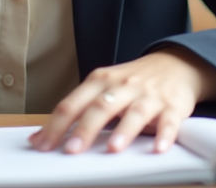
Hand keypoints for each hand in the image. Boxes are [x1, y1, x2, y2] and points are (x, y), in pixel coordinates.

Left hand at [29, 48, 215, 154]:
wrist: (175, 64)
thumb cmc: (132, 82)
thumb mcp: (103, 88)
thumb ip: (76, 110)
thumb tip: (40, 136)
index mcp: (100, 81)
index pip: (73, 103)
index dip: (56, 125)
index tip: (43, 145)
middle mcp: (123, 86)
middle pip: (100, 107)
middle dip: (85, 129)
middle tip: (71, 150)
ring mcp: (148, 96)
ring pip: (135, 113)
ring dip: (124, 131)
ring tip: (113, 149)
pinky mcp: (172, 106)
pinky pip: (169, 121)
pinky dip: (164, 134)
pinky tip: (158, 148)